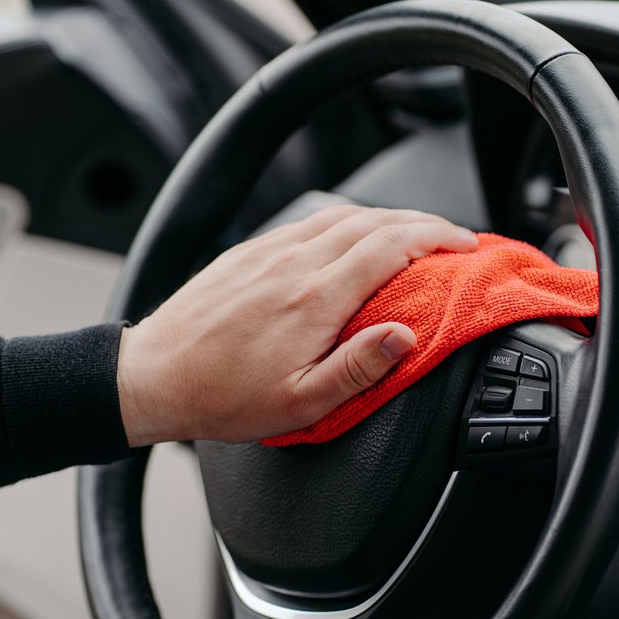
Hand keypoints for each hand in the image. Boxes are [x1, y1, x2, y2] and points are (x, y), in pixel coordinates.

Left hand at [115, 205, 478, 445]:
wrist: (153, 376)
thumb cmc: (224, 397)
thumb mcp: (301, 403)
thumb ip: (359, 368)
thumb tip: (404, 337)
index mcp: (315, 298)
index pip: (391, 247)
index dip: (436, 239)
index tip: (464, 245)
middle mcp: (294, 263)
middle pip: (374, 221)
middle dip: (423, 221)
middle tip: (453, 235)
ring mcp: (269, 252)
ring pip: (342, 215)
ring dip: (387, 216)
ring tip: (415, 231)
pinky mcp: (249, 252)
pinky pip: (310, 221)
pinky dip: (348, 220)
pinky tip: (355, 235)